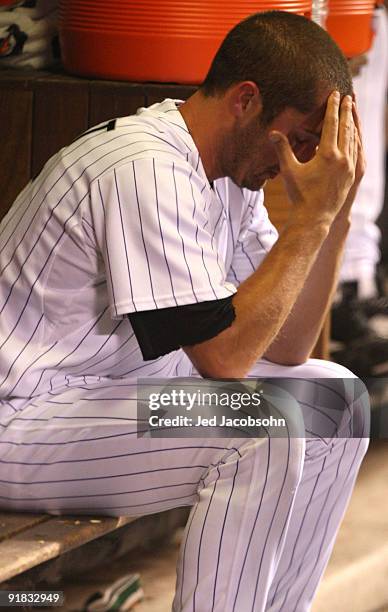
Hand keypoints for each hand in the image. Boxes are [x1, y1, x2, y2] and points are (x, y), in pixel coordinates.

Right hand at [269, 91, 357, 225]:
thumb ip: (283, 149)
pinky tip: (353, 137)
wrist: (314, 218)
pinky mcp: (352, 176)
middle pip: (347, 128)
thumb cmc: (299, 195)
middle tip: (348, 97)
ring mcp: (350, 167)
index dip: (332, 107)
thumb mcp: (289, 170)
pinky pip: (356, 152)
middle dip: (347, 111)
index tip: (335, 94)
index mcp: (328, 154)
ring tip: (352, 113)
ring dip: (353, 124)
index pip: (332, 124)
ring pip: (354, 139)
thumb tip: (272, 133)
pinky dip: (355, 140)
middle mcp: (343, 159)